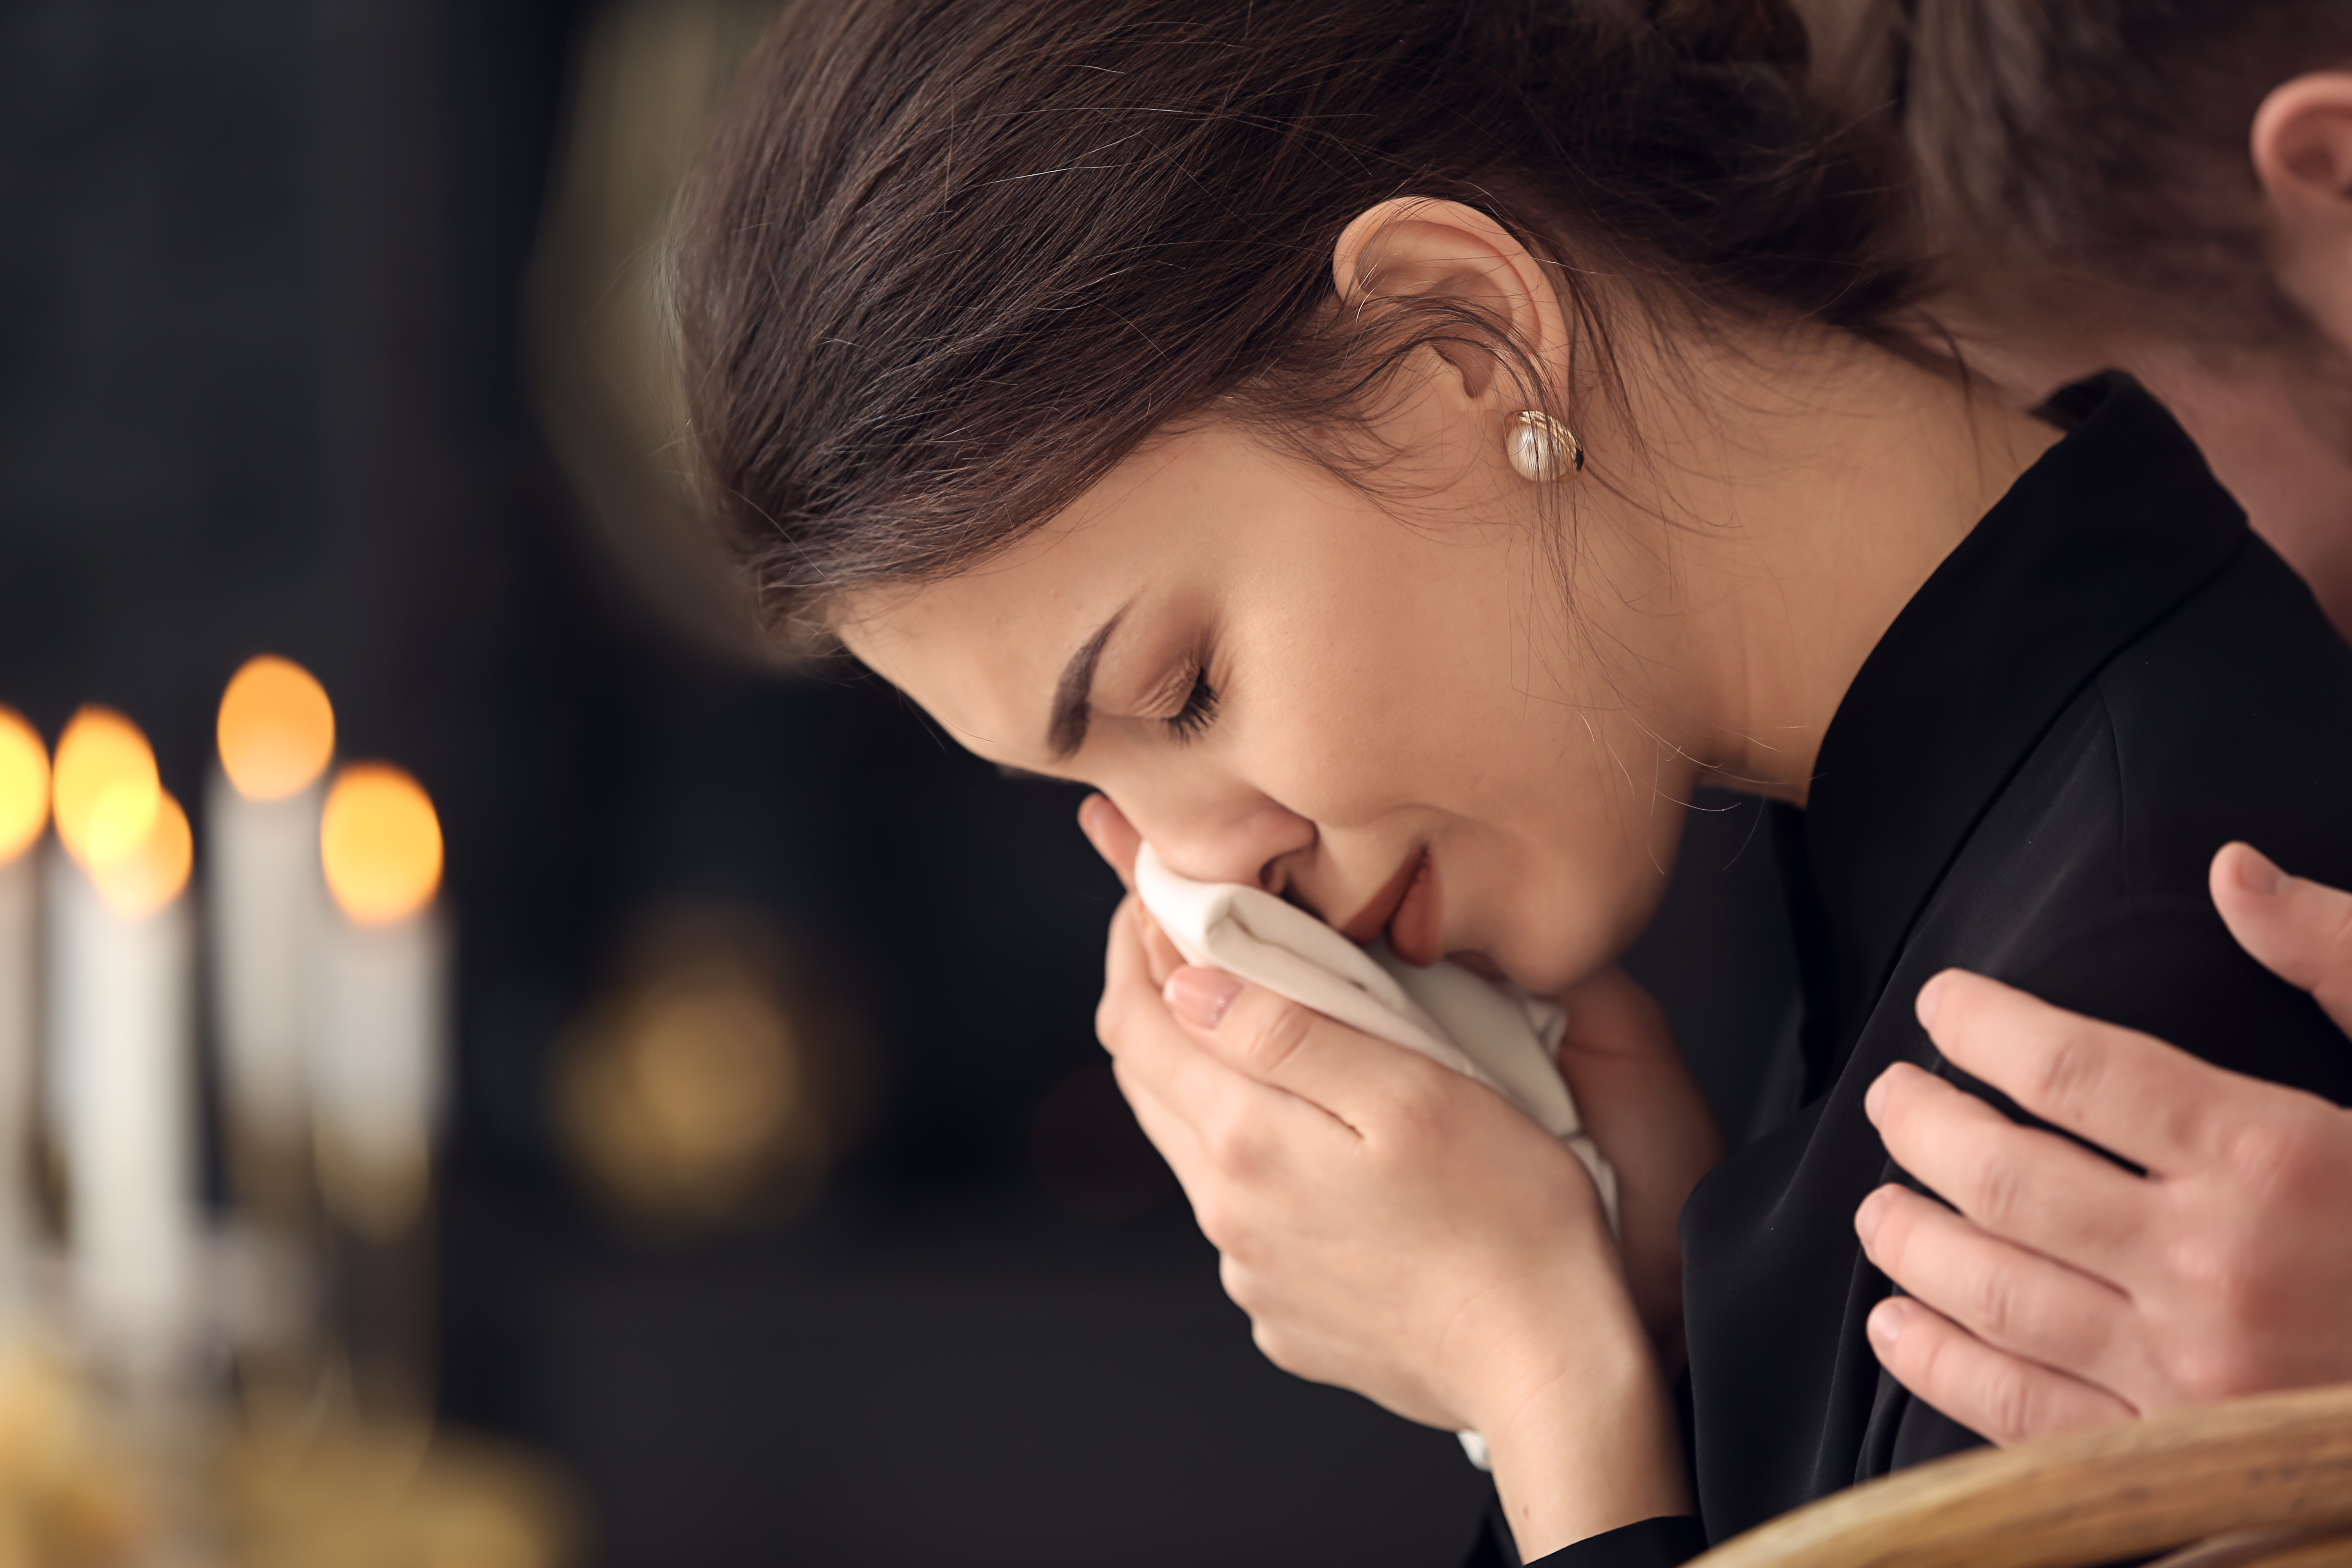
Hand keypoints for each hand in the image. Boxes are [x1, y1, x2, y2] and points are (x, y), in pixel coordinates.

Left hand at [1081, 797, 1688, 1555]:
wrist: (1548, 1368)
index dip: (1134, 948)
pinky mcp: (1285, 1312)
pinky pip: (1244, 1217)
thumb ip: (1288, 1032)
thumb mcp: (1410, 1089)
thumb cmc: (1510, 1220)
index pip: (1136, 1024)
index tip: (1154, 900)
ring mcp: (1252, 1273)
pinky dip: (1258, 1159)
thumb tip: (1188, 984)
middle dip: (1160, 1005)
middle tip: (1195, 943)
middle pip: (1149, 1086)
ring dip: (1210, 1083)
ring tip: (1268, 1032)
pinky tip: (1321, 1143)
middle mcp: (1228, 1216)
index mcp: (1246, 1144)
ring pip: (1195, 1150)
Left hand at [1856, 842, 2351, 1444]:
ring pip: (1993, 1290)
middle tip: (1890, 1097)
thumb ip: (2343, 963)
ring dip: (1911, 1239)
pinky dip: (1938, 1362)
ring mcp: (2191, 1378)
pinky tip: (1896, 1323)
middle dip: (1922, 1126)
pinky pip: (2020, 1411)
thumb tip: (2235, 873)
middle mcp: (2217, 1268)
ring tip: (1876, 1201)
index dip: (1987, 1026)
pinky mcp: (2179, 1461)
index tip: (1943, 1006)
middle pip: (2007, 1177)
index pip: (2077, 1071)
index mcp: (2277, 1161)